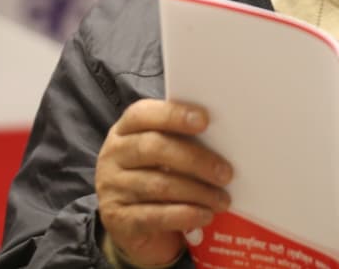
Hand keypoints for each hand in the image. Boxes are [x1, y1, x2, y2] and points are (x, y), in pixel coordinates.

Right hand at [96, 99, 233, 266]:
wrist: (132, 224)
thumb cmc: (156, 176)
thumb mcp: (164, 154)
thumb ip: (183, 140)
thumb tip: (225, 138)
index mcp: (125, 130)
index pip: (143, 114)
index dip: (174, 115)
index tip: (205, 120)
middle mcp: (113, 155)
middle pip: (154, 148)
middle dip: (195, 159)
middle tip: (226, 173)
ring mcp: (112, 188)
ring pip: (159, 185)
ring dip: (198, 192)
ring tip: (222, 199)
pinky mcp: (118, 220)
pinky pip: (155, 216)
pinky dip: (186, 215)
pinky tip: (205, 215)